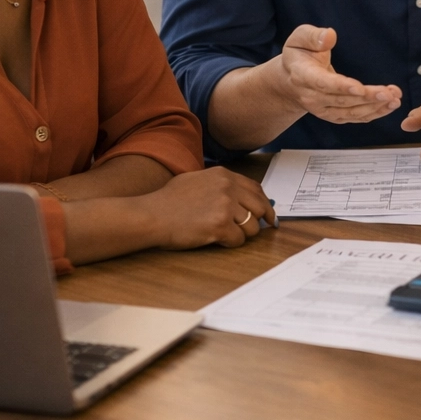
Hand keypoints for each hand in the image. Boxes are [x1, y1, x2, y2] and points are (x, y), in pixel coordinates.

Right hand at [146, 167, 277, 249]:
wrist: (151, 215)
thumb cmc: (168, 201)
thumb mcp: (196, 180)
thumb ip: (220, 184)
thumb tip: (243, 196)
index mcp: (224, 175)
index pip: (256, 189)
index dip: (265, 204)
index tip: (268, 215)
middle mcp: (228, 187)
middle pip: (260, 207)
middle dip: (258, 221)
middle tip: (250, 231)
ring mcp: (225, 206)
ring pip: (252, 227)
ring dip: (241, 235)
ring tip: (224, 235)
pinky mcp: (220, 225)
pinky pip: (239, 240)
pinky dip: (230, 244)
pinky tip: (217, 240)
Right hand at [279, 25, 401, 123]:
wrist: (290, 80)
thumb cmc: (299, 55)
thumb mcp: (299, 38)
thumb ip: (313, 36)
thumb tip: (329, 35)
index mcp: (303, 76)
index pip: (323, 83)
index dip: (341, 86)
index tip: (360, 88)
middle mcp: (312, 97)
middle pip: (342, 100)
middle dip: (367, 98)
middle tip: (389, 93)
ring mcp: (323, 109)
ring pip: (351, 112)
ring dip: (375, 107)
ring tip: (395, 98)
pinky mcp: (334, 115)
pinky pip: (355, 117)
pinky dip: (374, 113)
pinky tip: (389, 105)